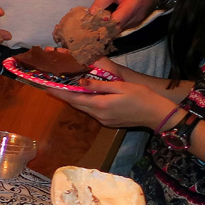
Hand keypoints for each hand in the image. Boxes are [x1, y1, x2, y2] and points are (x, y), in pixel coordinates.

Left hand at [49, 79, 176, 129]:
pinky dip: (85, 103)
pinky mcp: (108, 122)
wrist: (157, 114)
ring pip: (84, 108)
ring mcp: (103, 120)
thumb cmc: (142, 96)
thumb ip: (99, 85)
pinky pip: (92, 111)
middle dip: (64, 96)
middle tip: (53, 86)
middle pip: (76, 104)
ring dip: (74, 99)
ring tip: (65, 89)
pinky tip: (84, 96)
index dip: (60, 92)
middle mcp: (99, 115)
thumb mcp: (120, 87)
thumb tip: (81, 82)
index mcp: (100, 105)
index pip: (74, 98)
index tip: (47, 87)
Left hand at [89, 0, 163, 29]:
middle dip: (101, 25)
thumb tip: (91, 13)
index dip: (100, 23)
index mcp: (132, 7)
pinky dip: (113, 24)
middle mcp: (136, 19)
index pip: (113, 23)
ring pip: (117, 29)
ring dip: (107, 25)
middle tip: (90, 19)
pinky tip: (108, 17)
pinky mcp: (136, 24)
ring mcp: (137, 23)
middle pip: (114, 29)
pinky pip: (121, 27)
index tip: (90, 20)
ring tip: (99, 16)